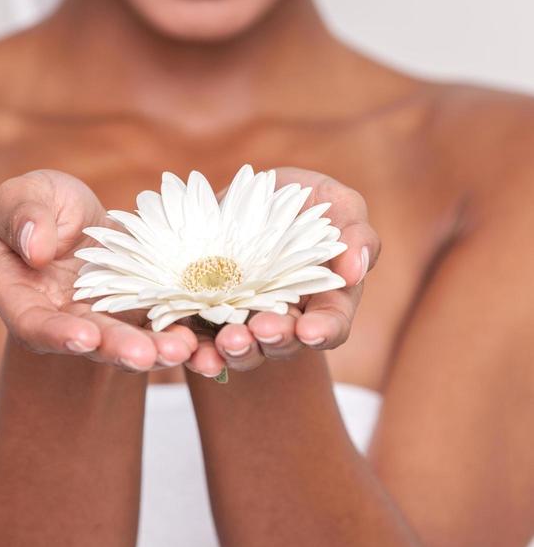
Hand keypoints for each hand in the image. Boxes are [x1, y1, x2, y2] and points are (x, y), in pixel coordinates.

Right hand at [0, 169, 197, 372]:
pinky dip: (174, 332)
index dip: (56, 333)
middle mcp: (56, 317)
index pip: (30, 321)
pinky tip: (197, 337)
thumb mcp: (25, 195)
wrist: (76, 215)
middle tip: (144, 356)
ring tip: (180, 350)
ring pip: (122, 340)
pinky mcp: (131, 312)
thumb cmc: (40, 202)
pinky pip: (152, 325)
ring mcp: (96, 318)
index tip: (84, 337)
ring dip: (152, 349)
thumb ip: (24, 217)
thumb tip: (35, 249)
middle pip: (84, 340)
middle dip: (116, 348)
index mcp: (15, 293)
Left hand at [192, 167, 379, 374]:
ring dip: (237, 350)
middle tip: (262, 330)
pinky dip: (196, 350)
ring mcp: (246, 321)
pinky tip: (189, 347)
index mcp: (325, 298)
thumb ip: (357, 233)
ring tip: (227, 340)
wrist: (242, 196)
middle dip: (275, 340)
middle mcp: (286, 319)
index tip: (311, 331)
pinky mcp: (206, 316)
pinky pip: (201, 341)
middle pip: (285, 342)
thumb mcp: (336, 203)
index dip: (323, 331)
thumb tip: (355, 271)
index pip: (331, 325)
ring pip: (244, 349)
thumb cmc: (302, 200)